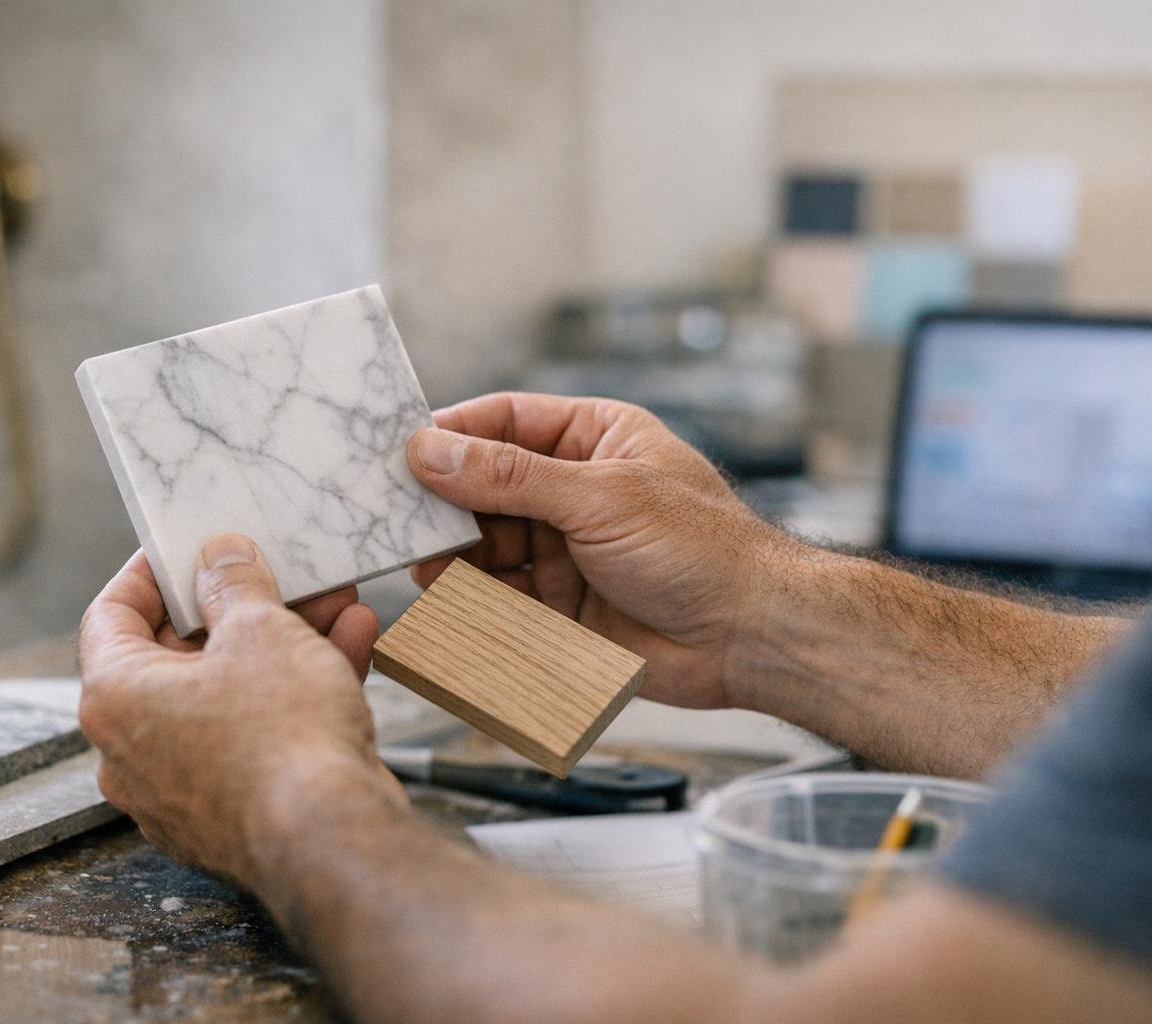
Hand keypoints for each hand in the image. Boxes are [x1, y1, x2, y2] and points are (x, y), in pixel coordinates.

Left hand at [77, 534, 405, 886]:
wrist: (330, 840)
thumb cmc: (281, 736)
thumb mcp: (260, 629)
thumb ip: (234, 584)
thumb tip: (220, 557)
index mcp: (114, 698)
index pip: (110, 615)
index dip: (150, 572)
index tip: (185, 546)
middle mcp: (133, 750)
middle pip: (179, 655)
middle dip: (240, 607)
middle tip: (278, 572)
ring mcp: (182, 788)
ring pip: (228, 694)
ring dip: (283, 644)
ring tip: (333, 605)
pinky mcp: (232, 811)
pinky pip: (256, 735)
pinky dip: (296, 693)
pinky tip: (350, 647)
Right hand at [406, 392, 797, 708]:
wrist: (750, 638)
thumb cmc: (703, 550)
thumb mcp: (600, 497)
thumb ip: (510, 477)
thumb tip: (431, 450)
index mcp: (594, 440)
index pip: (504, 421)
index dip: (452, 433)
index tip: (402, 450)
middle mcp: (575, 491)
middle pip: (484, 487)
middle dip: (446, 504)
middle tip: (401, 517)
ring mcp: (566, 550)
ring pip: (485, 545)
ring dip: (455, 556)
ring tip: (427, 565)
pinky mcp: (560, 608)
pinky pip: (500, 597)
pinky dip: (474, 600)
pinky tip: (454, 602)